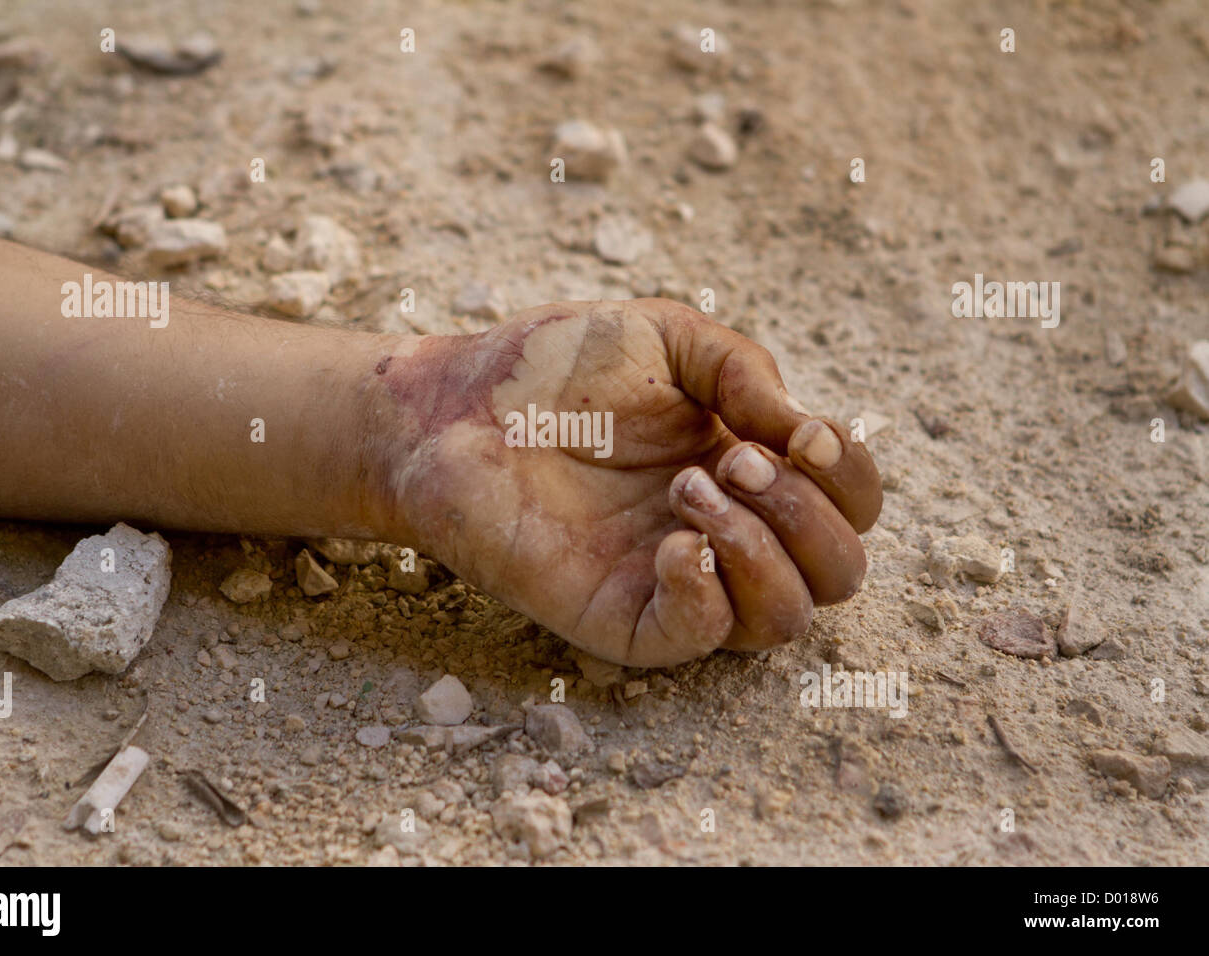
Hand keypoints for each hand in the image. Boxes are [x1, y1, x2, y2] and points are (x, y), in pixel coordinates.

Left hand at [375, 298, 881, 666]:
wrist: (454, 407)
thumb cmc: (554, 367)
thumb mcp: (667, 339)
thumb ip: (745, 372)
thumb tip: (808, 432)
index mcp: (749, 467)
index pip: (851, 504)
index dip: (849, 474)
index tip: (802, 431)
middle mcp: (728, 534)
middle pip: (839, 572)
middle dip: (806, 513)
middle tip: (729, 458)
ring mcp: (676, 582)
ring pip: (785, 618)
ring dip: (761, 549)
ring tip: (688, 489)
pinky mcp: (620, 619)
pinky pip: (699, 639)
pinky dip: (707, 594)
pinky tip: (672, 542)